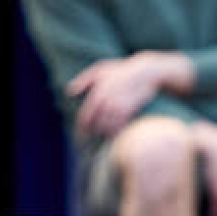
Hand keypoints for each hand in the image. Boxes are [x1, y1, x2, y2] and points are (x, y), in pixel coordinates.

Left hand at [68, 52, 192, 135]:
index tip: (79, 139)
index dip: (80, 131)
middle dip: (92, 136)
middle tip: (90, 144)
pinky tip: (115, 135)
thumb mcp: (100, 69)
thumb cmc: (121, 70)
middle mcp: (107, 102)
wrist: (146, 72)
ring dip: (104, 135)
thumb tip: (70, 92)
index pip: (84, 118)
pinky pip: (120, 128)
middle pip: (95, 127)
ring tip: (103, 139)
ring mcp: (119, 108)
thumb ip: (83, 80)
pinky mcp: (130, 112)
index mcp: (96, 94)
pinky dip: (117, 133)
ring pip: (108, 129)